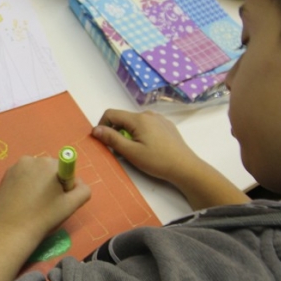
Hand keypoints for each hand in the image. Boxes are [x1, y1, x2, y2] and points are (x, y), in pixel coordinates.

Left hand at [0, 155, 91, 243]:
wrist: (12, 231)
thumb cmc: (44, 217)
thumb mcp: (71, 205)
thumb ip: (83, 190)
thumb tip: (77, 182)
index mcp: (48, 163)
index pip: (65, 169)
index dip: (64, 185)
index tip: (56, 199)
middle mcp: (31, 159)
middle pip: (49, 169)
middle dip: (50, 183)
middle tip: (46, 204)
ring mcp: (15, 166)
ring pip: (35, 173)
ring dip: (37, 184)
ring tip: (33, 204)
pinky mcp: (5, 175)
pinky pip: (22, 177)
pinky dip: (25, 186)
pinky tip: (22, 202)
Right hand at [93, 109, 248, 209]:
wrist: (185, 167)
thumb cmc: (157, 161)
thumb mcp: (131, 152)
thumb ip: (112, 139)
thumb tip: (95, 130)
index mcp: (138, 119)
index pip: (111, 113)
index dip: (102, 125)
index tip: (103, 141)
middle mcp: (148, 114)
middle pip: (123, 118)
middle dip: (116, 131)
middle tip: (120, 150)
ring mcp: (159, 119)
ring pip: (135, 122)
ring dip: (129, 133)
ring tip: (135, 151)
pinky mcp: (166, 125)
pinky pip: (147, 125)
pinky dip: (141, 133)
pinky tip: (149, 148)